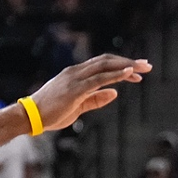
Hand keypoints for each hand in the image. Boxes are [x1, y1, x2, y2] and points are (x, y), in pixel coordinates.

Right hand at [30, 55, 152, 131]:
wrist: (30, 117)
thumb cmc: (52, 113)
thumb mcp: (78, 107)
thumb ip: (96, 99)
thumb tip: (115, 93)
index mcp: (76, 75)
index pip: (102, 65)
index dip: (120, 66)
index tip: (137, 71)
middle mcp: (76, 72)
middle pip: (106, 61)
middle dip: (128, 62)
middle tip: (147, 65)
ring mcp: (75, 78)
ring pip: (105, 66)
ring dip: (126, 66)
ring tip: (143, 67)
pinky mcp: (75, 89)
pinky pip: (99, 79)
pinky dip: (115, 75)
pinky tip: (129, 73)